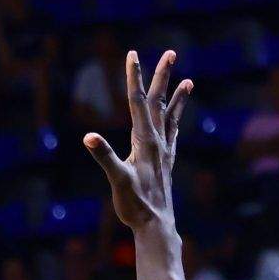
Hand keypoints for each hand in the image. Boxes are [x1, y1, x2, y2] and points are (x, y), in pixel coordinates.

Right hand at [86, 49, 189, 231]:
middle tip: (171, 53)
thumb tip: (89, 137)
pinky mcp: (166, 164)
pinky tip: (177, 120)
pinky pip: (173, 135)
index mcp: (145, 141)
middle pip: (159, 102)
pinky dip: (176, 122)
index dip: (134, 77)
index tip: (132, 54)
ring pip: (171, 117)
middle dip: (162, 76)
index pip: (137, 101)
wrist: (157, 226)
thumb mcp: (117, 180)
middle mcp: (158, 142)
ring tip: (189, 81)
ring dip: (178, 97)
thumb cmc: (136, 206)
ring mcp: (164, 152)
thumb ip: (105, 157)